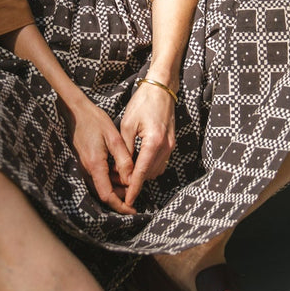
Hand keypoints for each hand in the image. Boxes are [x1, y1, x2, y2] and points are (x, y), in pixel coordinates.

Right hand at [59, 94, 136, 214]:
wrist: (76, 111)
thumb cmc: (95, 121)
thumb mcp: (114, 139)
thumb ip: (124, 161)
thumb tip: (131, 180)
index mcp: (95, 165)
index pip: (107, 195)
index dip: (120, 206)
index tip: (132, 210)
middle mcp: (86, 170)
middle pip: (105, 193)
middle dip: (121, 195)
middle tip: (136, 187)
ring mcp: (83, 167)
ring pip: (101, 186)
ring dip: (116, 186)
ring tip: (130, 177)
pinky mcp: (83, 162)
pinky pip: (97, 178)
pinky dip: (110, 178)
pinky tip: (119, 169)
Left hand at [119, 80, 175, 209]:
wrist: (161, 89)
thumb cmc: (142, 103)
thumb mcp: (127, 125)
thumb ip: (125, 150)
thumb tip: (123, 171)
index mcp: (154, 142)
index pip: (141, 173)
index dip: (134, 189)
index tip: (127, 201)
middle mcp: (166, 147)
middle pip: (149, 175)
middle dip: (135, 182)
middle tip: (117, 183)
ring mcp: (171, 146)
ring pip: (156, 170)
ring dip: (142, 175)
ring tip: (125, 173)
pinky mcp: (171, 144)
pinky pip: (160, 162)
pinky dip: (149, 167)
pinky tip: (137, 163)